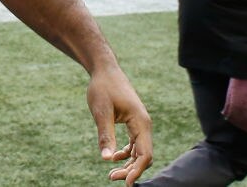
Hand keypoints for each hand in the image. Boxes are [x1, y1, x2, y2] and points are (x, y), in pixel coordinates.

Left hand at [85, 65, 152, 185]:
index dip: (137, 170)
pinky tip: (114, 157)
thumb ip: (105, 135)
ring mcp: (139, 123)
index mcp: (141, 122)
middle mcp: (144, 124)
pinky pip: (134, 143)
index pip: (145, 154)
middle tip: (111, 177)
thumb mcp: (101, 111)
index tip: (125, 182)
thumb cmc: (103, 87)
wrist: (104, 70)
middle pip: (143, 155)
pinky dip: (126, 153)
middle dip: (131, 169)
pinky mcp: (133, 122)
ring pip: (139, 151)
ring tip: (111, 172)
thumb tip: (106, 159)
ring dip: (128, 163)